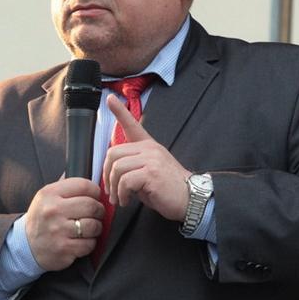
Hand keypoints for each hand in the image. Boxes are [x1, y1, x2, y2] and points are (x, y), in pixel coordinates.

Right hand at [25, 177, 103, 270]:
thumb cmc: (42, 218)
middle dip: (99, 210)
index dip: (95, 191)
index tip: (96, 196)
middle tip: (97, 213)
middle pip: (92, 206)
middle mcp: (53, 210)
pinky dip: (90, 243)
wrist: (26, 245)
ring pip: (94, 226)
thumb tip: (91, 176)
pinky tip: (82, 240)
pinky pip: (89, 244)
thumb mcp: (46, 196)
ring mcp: (58, 230)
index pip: (84, 185)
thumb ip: (66, 186)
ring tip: (90, 228)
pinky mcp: (63, 248)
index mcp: (49, 193)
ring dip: (96, 228)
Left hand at [103, 94, 191, 221]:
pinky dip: (122, 194)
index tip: (109, 98)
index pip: (132, 125)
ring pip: (117, 167)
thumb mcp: (149, 172)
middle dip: (107, 174)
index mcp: (149, 146)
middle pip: (114, 153)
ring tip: (120, 199)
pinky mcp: (152, 173)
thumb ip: (134, 167)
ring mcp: (151, 159)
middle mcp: (150, 149)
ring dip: (114, 188)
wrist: (191, 200)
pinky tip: (127, 201)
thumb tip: (113, 173)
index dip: (119, 111)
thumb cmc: (168, 189)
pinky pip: (125, 180)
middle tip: (111, 190)